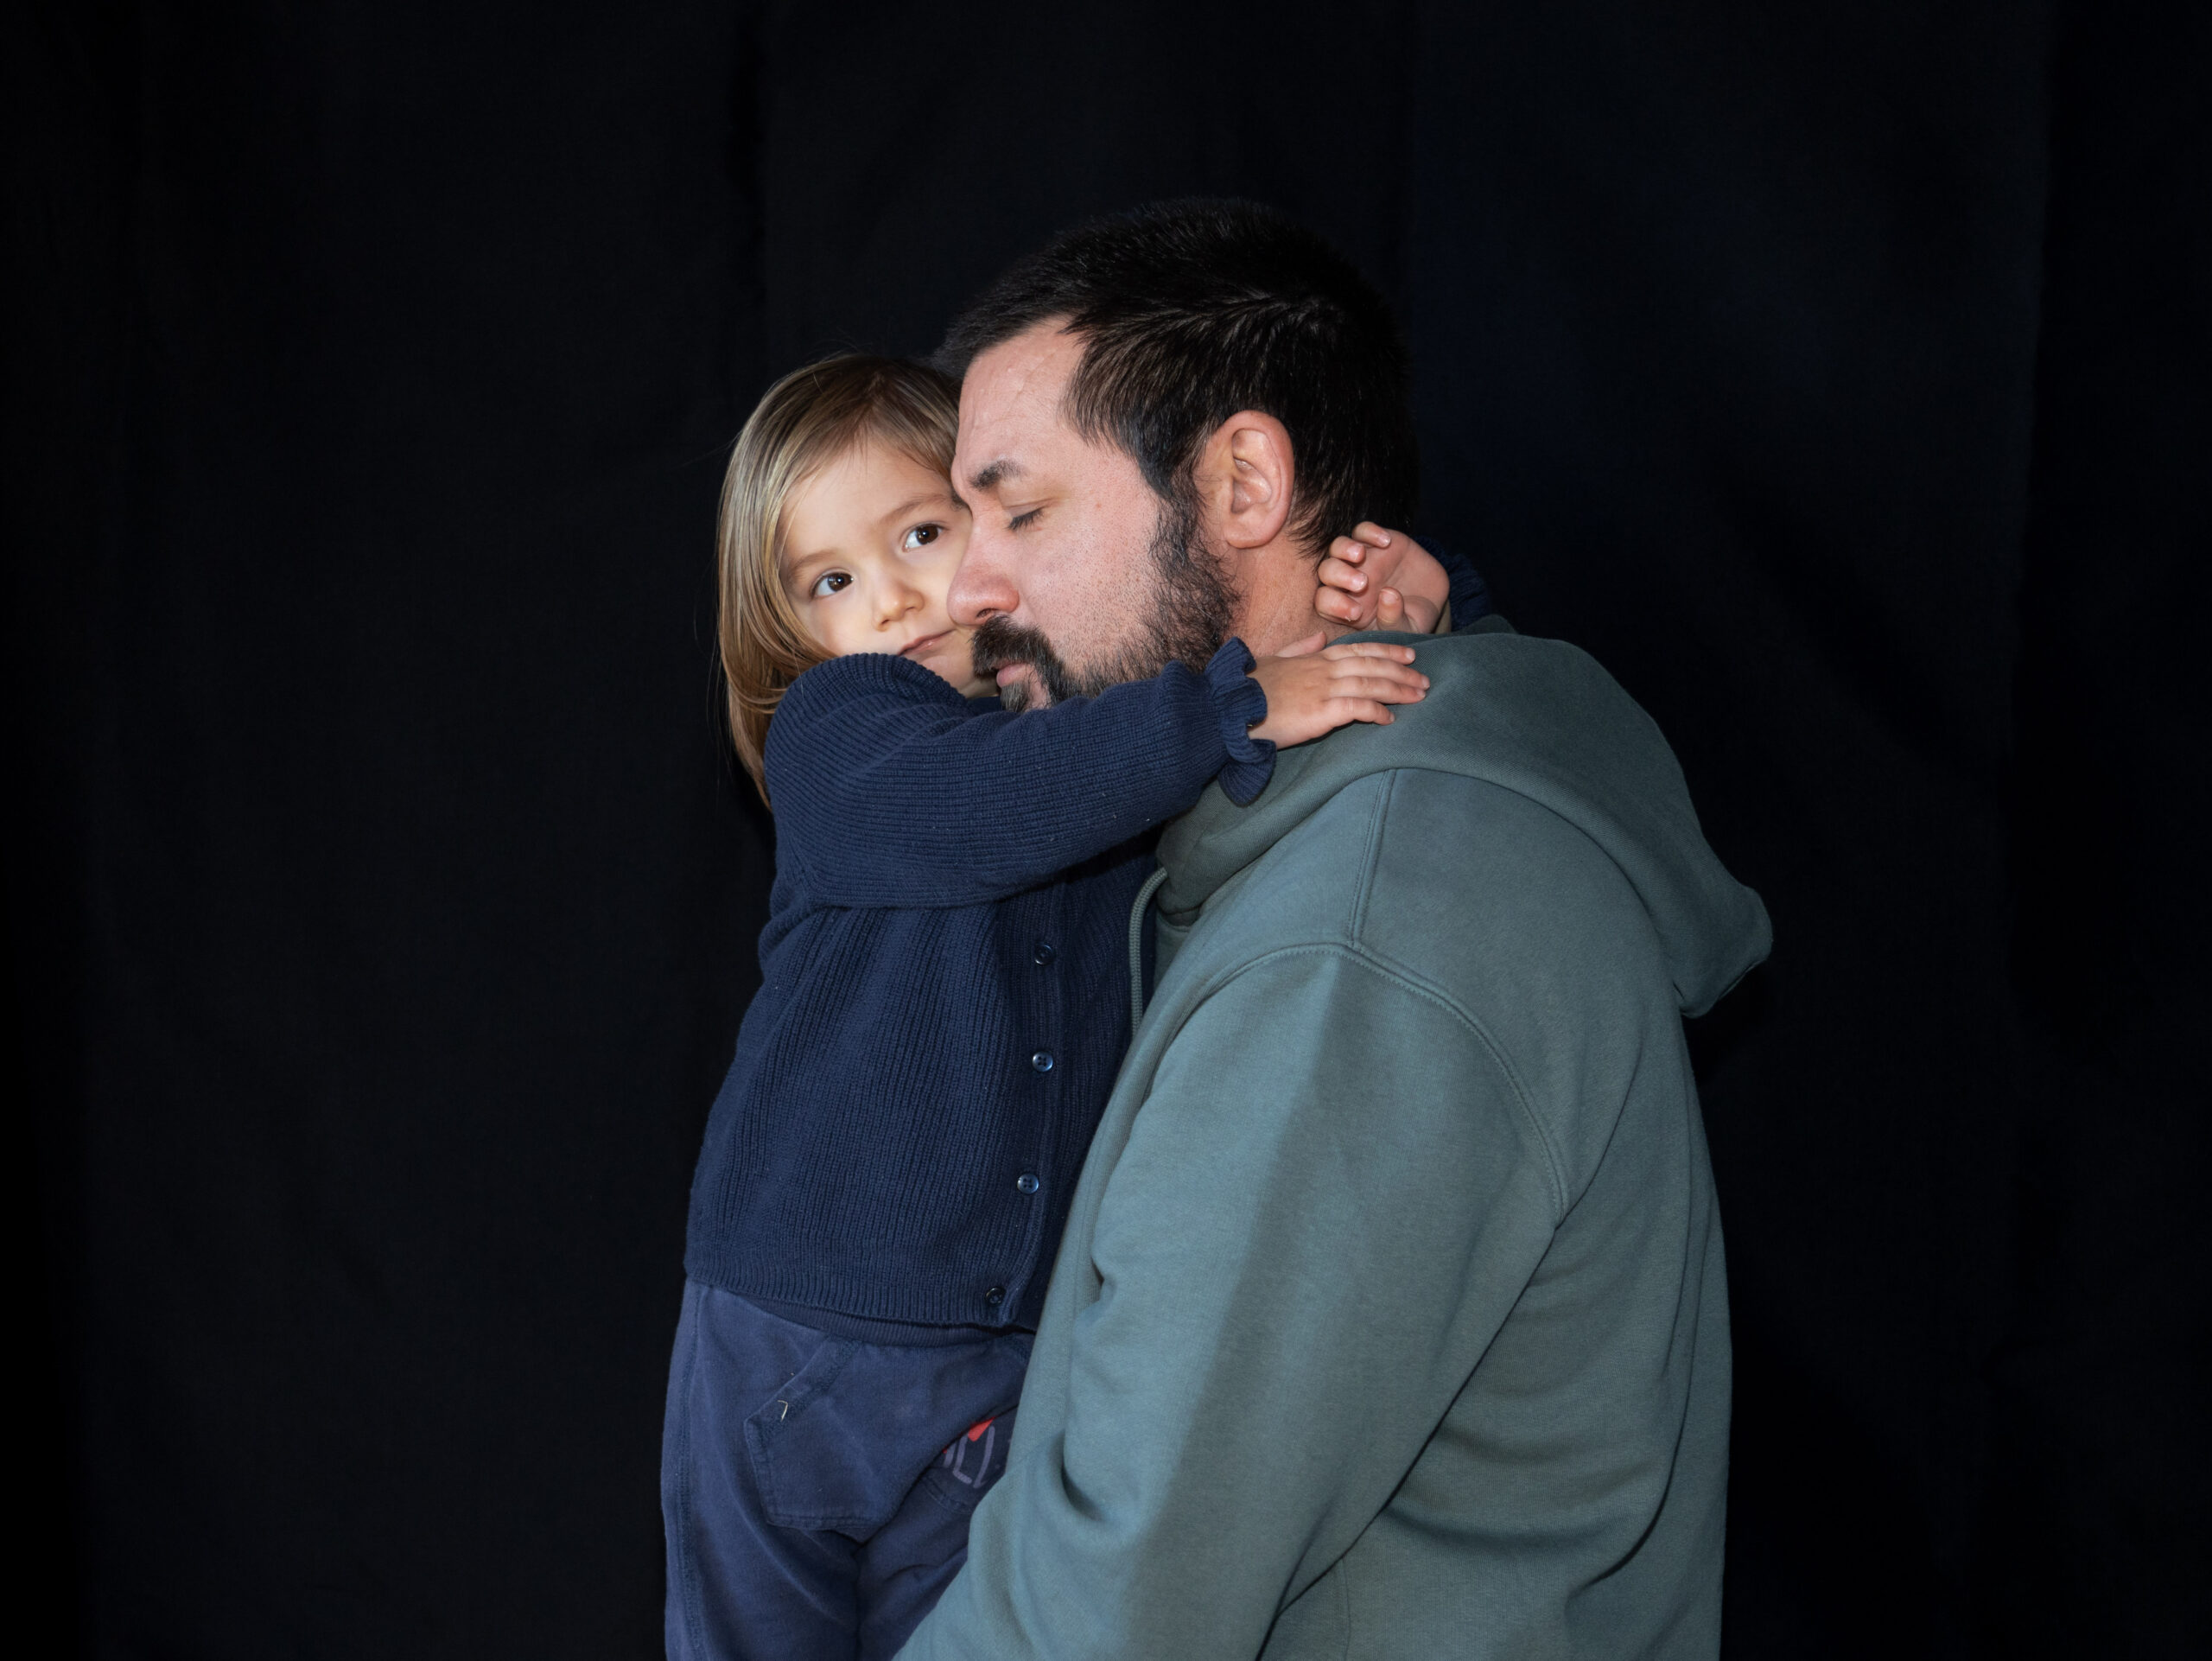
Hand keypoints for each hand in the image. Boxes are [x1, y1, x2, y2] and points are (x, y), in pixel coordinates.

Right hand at [1248, 637, 1427, 747]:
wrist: (1228, 707)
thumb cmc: (1246, 688)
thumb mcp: (1273, 659)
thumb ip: (1300, 647)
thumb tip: (1320, 635)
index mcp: (1314, 657)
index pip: (1359, 649)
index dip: (1387, 649)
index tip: (1408, 652)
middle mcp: (1323, 669)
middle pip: (1372, 665)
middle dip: (1402, 670)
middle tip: (1425, 678)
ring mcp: (1322, 689)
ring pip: (1371, 683)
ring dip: (1399, 689)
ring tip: (1419, 696)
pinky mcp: (1320, 711)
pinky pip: (1357, 708)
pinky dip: (1377, 712)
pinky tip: (1390, 719)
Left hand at [1314, 523, 1451, 633]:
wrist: (1432, 599)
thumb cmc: (1411, 620)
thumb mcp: (1405, 629)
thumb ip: (1392, 619)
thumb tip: (1387, 594)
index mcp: (1346, 606)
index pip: (1325, 603)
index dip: (1334, 605)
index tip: (1356, 612)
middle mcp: (1346, 581)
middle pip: (1326, 571)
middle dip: (1339, 575)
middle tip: (1362, 583)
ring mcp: (1361, 559)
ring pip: (1338, 546)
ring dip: (1345, 549)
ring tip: (1360, 555)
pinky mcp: (1376, 541)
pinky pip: (1363, 530)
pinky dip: (1370, 532)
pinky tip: (1386, 542)